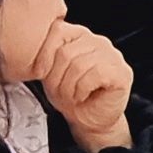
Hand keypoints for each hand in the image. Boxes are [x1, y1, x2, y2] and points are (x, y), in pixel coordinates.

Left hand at [32, 20, 134, 152]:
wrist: (90, 122)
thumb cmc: (71, 97)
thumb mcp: (50, 73)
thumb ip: (46, 55)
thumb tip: (31, 48)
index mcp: (79, 36)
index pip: (57, 31)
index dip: (44, 56)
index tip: (42, 74)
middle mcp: (98, 41)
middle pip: (66, 51)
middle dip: (56, 78)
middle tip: (59, 92)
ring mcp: (112, 55)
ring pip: (79, 64)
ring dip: (69, 87)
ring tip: (71, 96)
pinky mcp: (122, 72)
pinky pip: (95, 74)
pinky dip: (82, 90)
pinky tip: (83, 96)